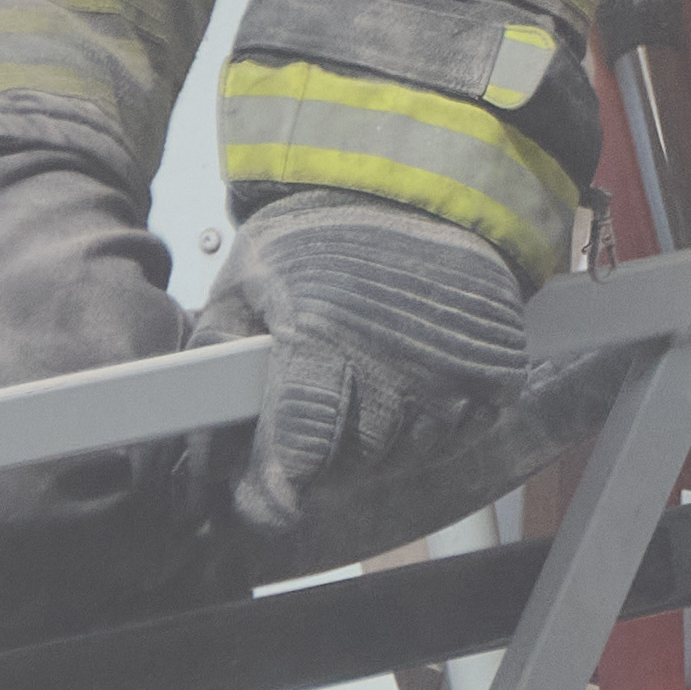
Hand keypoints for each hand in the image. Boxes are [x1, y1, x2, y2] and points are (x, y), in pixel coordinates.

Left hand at [198, 196, 539, 550]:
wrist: (421, 188)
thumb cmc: (323, 234)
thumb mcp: (244, 278)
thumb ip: (215, 358)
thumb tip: (194, 448)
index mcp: (321, 341)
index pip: (297, 460)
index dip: (271, 493)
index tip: (261, 501)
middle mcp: (396, 368)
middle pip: (345, 467)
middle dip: (315, 458)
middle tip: (306, 417)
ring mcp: (454, 378)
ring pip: (398, 459)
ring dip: (369, 444)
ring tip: (356, 386)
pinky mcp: (496, 379)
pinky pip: (450, 439)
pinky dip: (422, 425)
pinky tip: (402, 381)